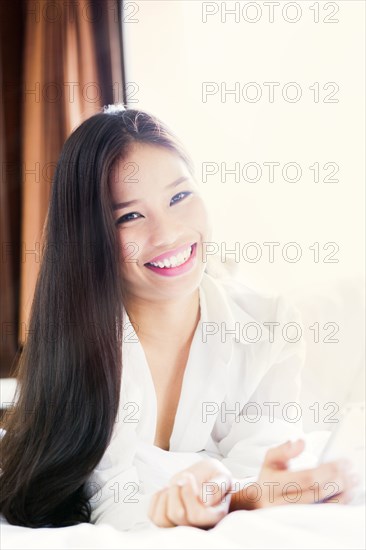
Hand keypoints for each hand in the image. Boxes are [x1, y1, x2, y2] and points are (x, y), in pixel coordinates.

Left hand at [148, 459, 232, 527]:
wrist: (206, 478)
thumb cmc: (215, 478)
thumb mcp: (222, 476)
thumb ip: (217, 487)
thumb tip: (204, 501)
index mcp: (213, 517)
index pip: (196, 515)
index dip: (189, 494)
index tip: (189, 476)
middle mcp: (196, 526)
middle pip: (177, 515)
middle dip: (177, 490)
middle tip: (183, 478)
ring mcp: (180, 525)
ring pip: (162, 520)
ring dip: (165, 496)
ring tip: (175, 485)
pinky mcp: (168, 520)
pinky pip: (153, 516)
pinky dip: (157, 499)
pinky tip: (167, 490)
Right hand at [230, 439, 358, 510]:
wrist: (260, 503)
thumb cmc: (269, 478)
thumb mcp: (270, 459)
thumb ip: (284, 449)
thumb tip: (301, 442)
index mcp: (274, 485)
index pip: (305, 478)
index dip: (326, 470)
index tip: (341, 462)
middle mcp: (282, 503)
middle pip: (317, 492)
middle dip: (337, 480)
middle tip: (350, 469)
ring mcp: (292, 515)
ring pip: (322, 506)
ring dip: (342, 493)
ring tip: (353, 481)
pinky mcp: (302, 521)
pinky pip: (323, 514)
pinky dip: (338, 504)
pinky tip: (347, 494)